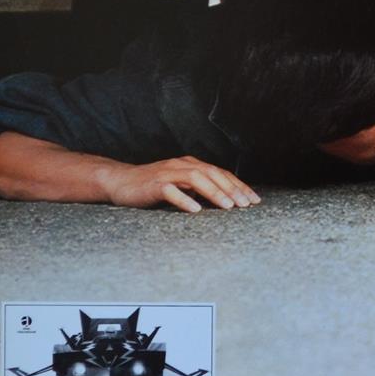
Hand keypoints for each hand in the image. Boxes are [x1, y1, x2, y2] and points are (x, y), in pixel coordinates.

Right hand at [100, 156, 260, 212]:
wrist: (120, 182)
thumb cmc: (154, 187)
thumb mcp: (182, 186)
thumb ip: (201, 190)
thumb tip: (228, 201)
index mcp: (192, 165)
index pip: (221, 173)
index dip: (239, 186)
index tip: (255, 200)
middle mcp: (182, 165)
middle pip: (213, 174)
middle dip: (232, 189)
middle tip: (246, 205)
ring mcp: (167, 173)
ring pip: (196, 179)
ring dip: (214, 192)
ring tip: (228, 207)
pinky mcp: (153, 184)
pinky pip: (170, 190)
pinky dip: (184, 199)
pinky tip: (196, 210)